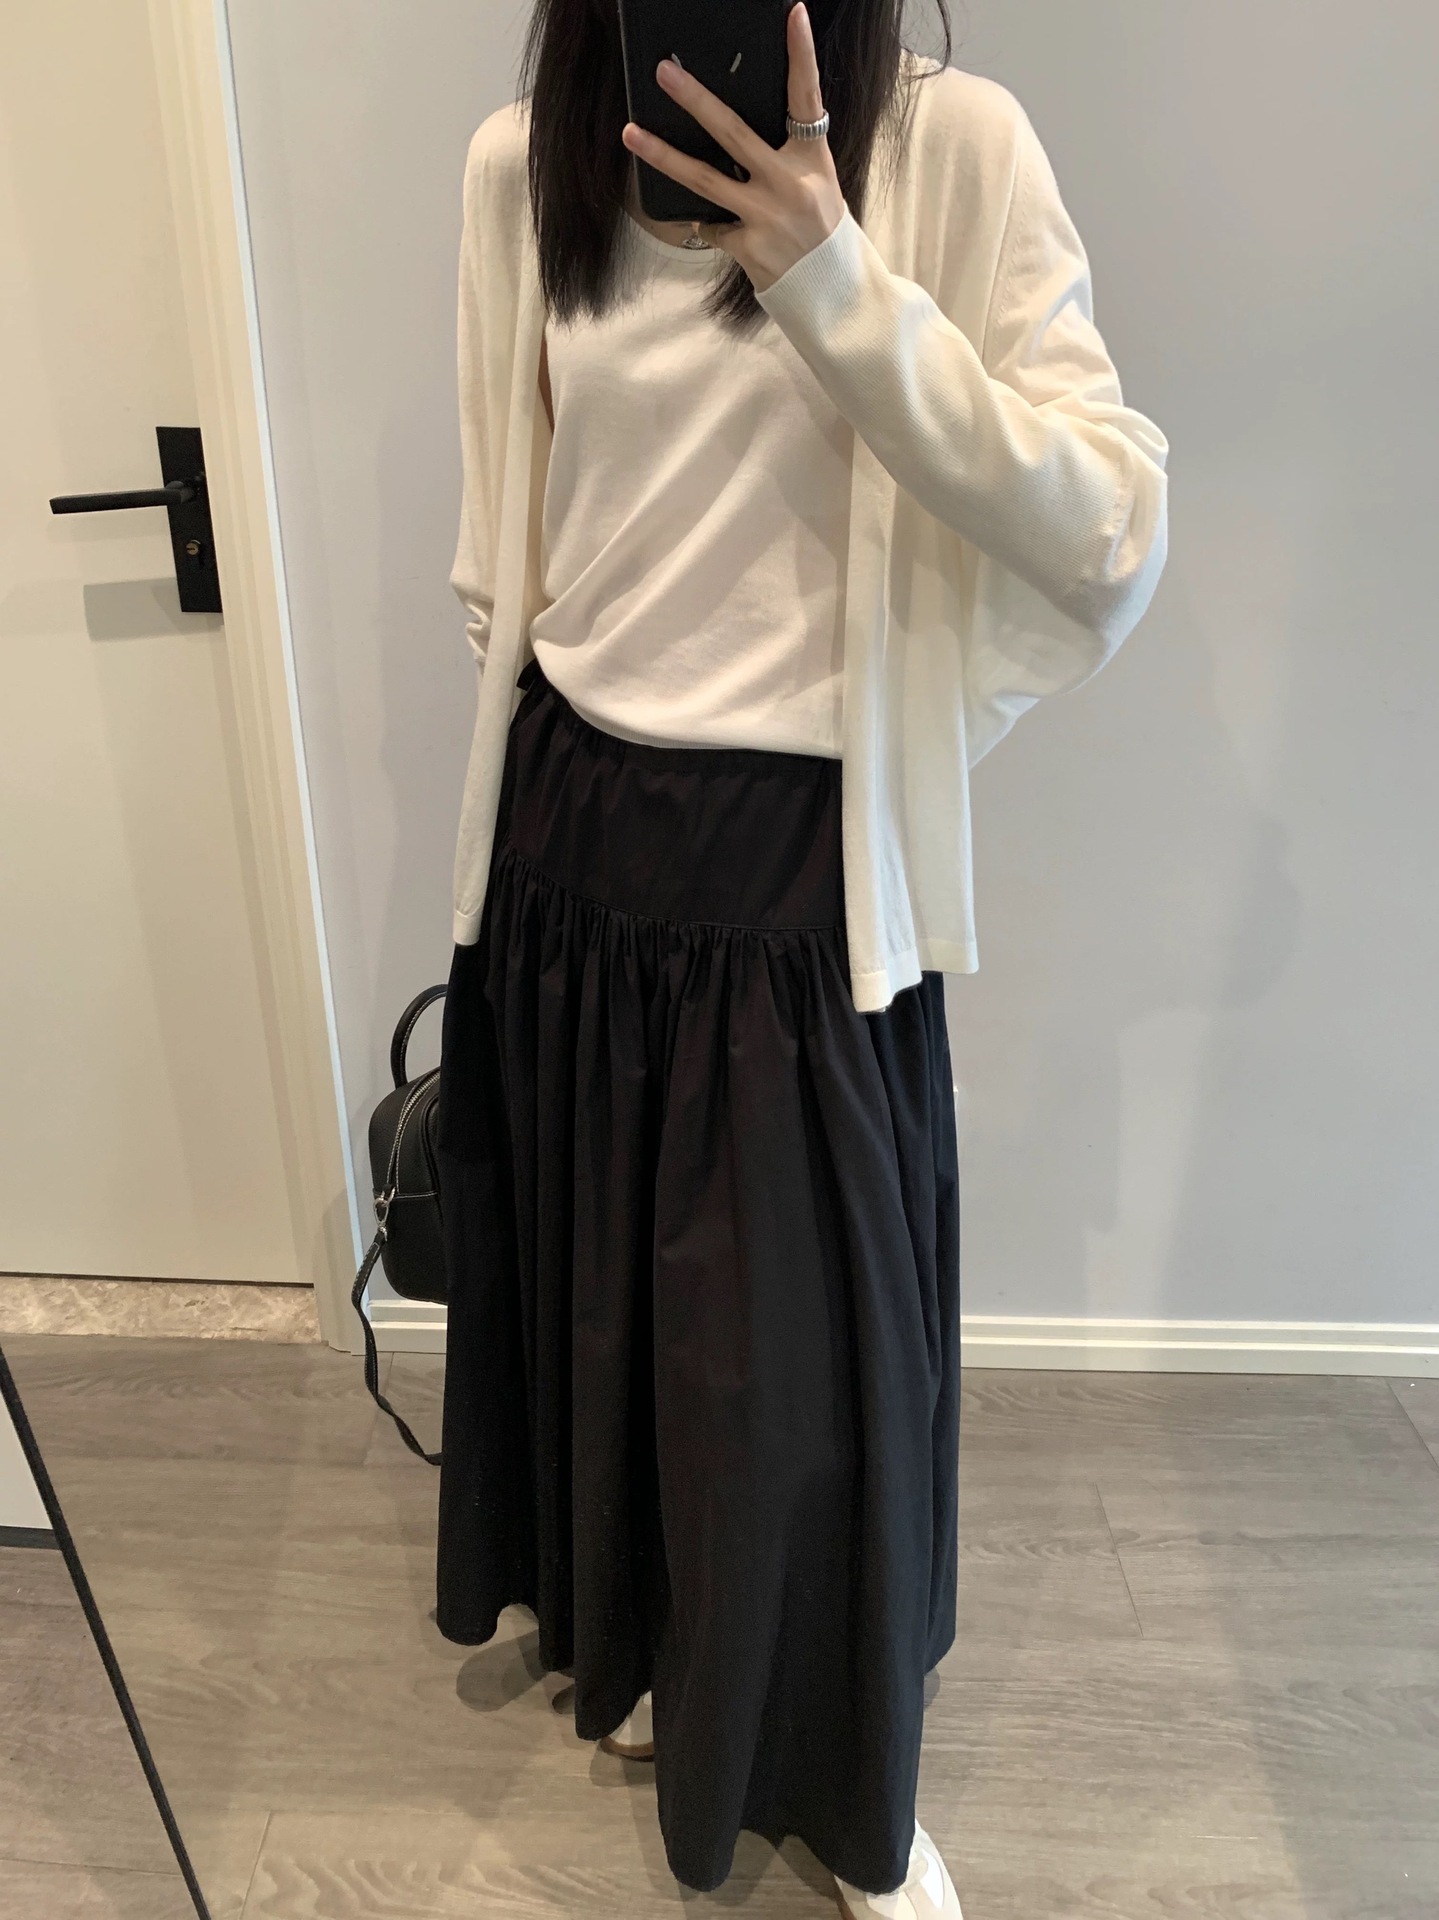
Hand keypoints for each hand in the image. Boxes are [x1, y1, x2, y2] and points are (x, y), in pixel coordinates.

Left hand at [620, 1, 845, 294]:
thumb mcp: (817, 182)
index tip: (792, 14)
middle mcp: (788, 184)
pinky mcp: (747, 248)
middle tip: (664, 73)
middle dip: (695, 100)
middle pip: (733, 133)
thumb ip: (787, 152)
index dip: (801, 53)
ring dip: (663, 155)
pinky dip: (707, 221)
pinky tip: (709, 222)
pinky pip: (711, 224)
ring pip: (704, 179)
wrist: (833, 291)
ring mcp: (765, 217)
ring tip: (631, 133)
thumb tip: (734, 125)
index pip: (806, 96)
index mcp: (811, 159)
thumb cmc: (821, 230)